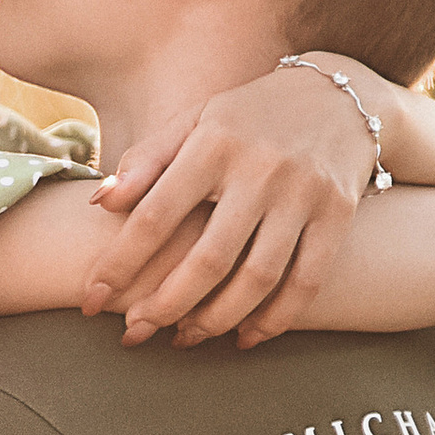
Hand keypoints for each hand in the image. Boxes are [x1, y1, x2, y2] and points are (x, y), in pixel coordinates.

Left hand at [83, 67, 374, 347]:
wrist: (342, 97)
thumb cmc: (249, 118)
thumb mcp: (196, 121)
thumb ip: (147, 160)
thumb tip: (99, 204)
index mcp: (214, 143)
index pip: (156, 214)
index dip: (120, 263)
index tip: (92, 299)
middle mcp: (260, 169)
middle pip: (207, 259)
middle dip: (165, 306)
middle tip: (135, 332)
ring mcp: (304, 194)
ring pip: (257, 279)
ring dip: (215, 320)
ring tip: (185, 338)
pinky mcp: (338, 215)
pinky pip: (305, 282)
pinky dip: (274, 319)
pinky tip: (244, 337)